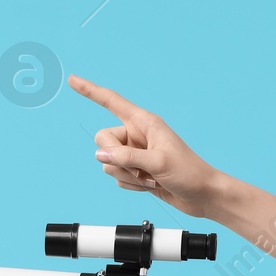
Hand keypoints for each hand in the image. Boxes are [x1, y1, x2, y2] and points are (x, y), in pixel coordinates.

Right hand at [70, 74, 225, 219]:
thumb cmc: (189, 172)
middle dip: (115, 158)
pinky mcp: (135, 172)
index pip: (111, 102)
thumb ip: (126, 157)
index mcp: (144, 122)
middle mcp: (136, 136)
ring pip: (107, 163)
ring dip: (127, 176)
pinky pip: (117, 178)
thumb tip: (101, 155)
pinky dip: (131, 186)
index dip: (90, 91)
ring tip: (151, 178)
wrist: (202, 195)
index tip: (73, 79)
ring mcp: (135, 155)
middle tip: (139, 168)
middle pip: (102, 140)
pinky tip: (151, 186)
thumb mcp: (157, 162)